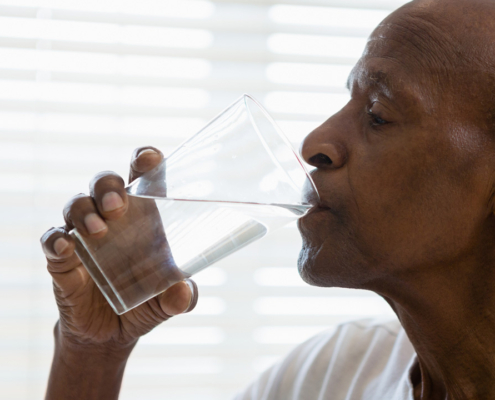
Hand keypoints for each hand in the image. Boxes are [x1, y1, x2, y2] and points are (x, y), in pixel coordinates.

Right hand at [41, 147, 197, 350]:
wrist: (112, 335)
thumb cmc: (146, 302)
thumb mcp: (169, 301)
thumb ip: (182, 297)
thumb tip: (183, 292)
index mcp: (143, 218)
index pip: (142, 178)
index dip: (144, 161)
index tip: (148, 159)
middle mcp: (112, 219)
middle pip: (104, 183)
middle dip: (108, 186)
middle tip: (119, 206)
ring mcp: (84, 237)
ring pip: (76, 204)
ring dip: (85, 211)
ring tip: (98, 230)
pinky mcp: (62, 260)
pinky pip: (52, 240)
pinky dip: (56, 240)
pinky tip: (66, 247)